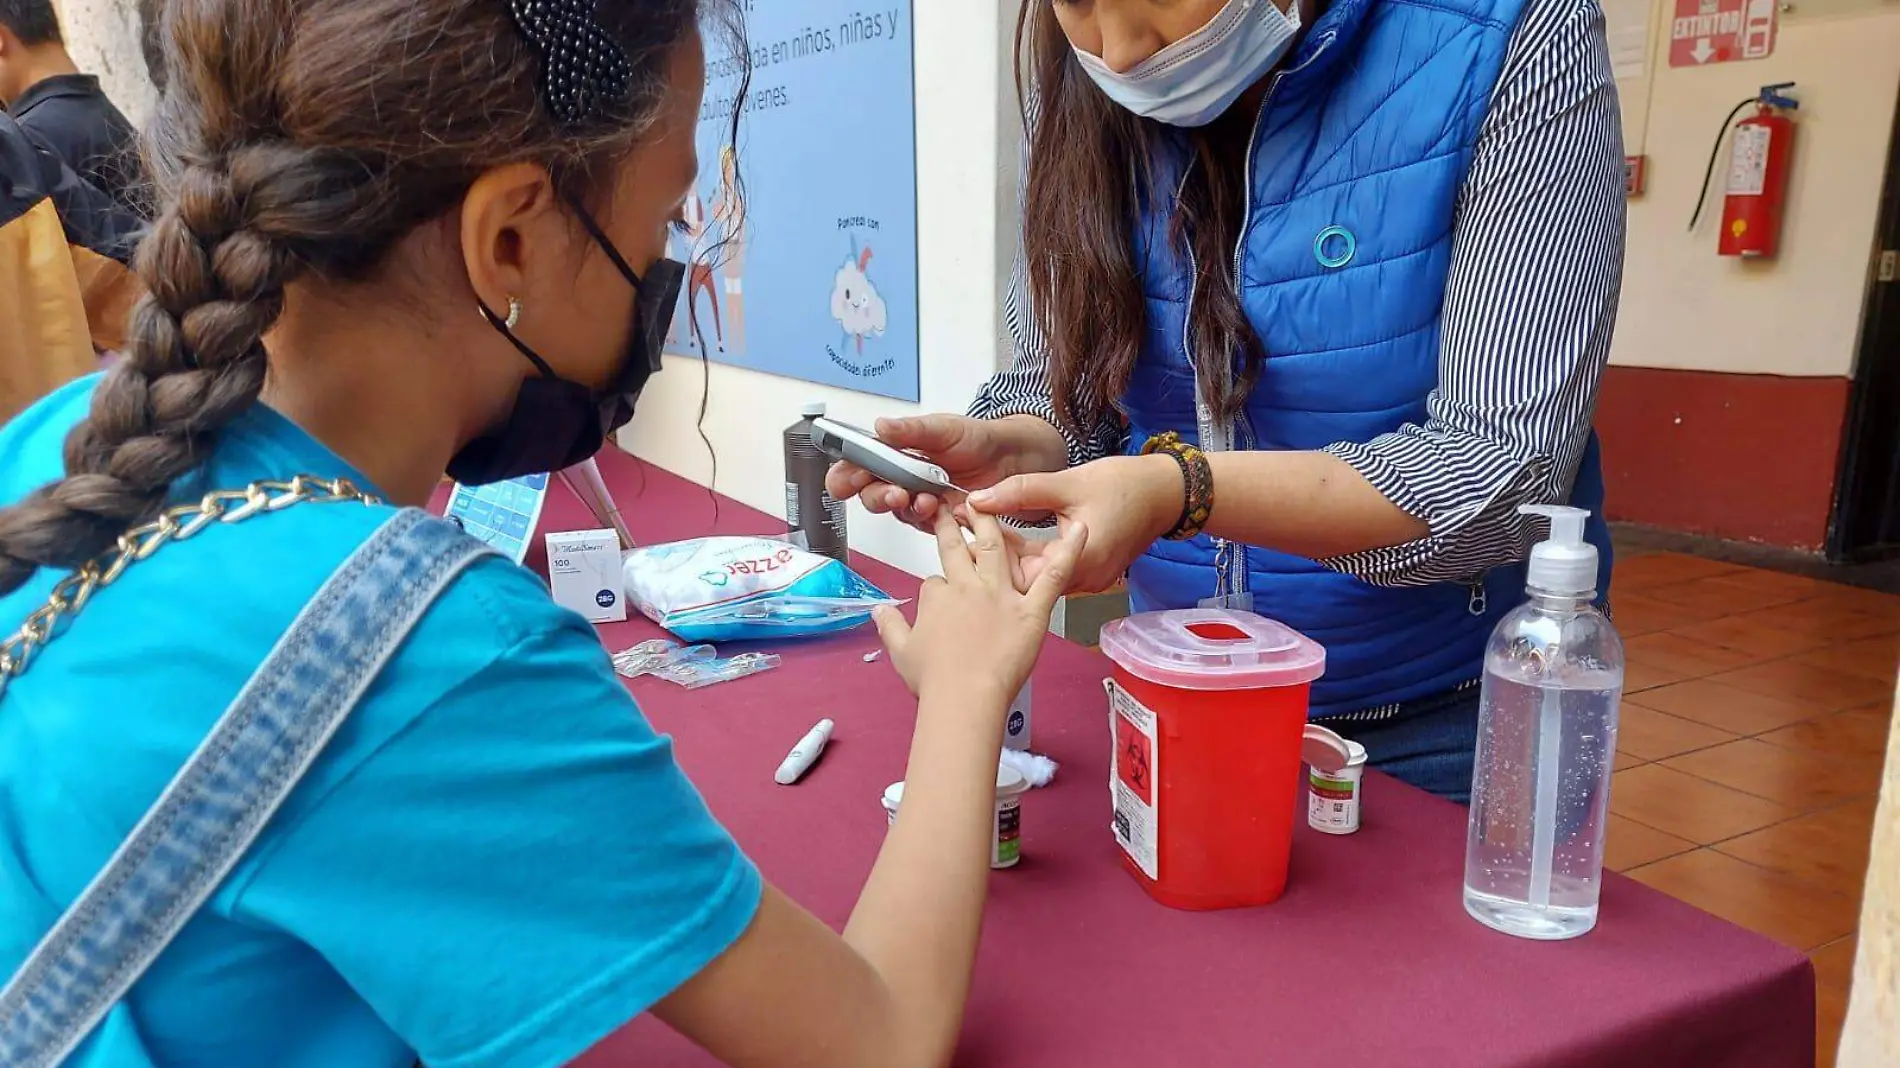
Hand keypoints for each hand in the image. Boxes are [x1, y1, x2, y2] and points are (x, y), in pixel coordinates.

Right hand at [824, 415, 1029, 532]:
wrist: (1009, 458)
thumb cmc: (974, 438)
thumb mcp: (942, 428)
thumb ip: (911, 430)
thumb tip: (881, 426)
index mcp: (891, 453)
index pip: (854, 467)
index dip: (845, 477)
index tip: (851, 479)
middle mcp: (899, 478)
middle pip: (869, 495)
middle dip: (876, 496)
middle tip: (893, 492)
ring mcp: (916, 499)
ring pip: (896, 512)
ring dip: (906, 507)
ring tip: (923, 499)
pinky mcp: (936, 518)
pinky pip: (923, 525)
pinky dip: (928, 519)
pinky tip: (938, 509)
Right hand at [873, 510, 1085, 702]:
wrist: (962, 698)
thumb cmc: (934, 680)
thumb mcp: (901, 651)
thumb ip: (890, 626)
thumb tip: (878, 610)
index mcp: (938, 597)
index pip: (935, 580)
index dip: (938, 586)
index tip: (940, 595)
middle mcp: (968, 588)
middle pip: (960, 547)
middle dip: (955, 524)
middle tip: (954, 505)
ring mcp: (1001, 596)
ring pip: (997, 549)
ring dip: (992, 524)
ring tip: (988, 504)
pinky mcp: (1031, 610)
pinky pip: (1053, 576)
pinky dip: (1068, 552)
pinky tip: (1079, 529)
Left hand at [965, 455, 1182, 595]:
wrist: (1165, 492)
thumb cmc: (1124, 485)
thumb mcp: (1067, 483)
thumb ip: (1019, 492)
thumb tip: (978, 499)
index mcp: (1079, 563)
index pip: (1020, 575)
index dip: (988, 553)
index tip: (964, 527)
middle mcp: (1084, 581)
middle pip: (1025, 581)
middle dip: (994, 555)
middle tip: (965, 529)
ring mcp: (1088, 580)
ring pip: (1037, 577)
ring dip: (1011, 556)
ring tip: (979, 531)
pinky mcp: (1089, 573)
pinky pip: (1051, 572)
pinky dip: (1031, 556)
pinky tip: (1009, 538)